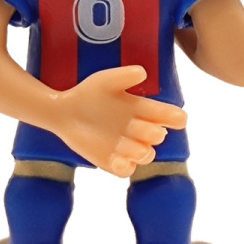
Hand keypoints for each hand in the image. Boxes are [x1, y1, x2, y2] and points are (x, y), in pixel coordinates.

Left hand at [53, 65, 186, 177]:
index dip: (175, 117)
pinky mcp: (112, 161)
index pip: (168, 116)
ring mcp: (127, 147)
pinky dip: (125, 167)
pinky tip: (116, 160)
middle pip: (157, 137)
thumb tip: (143, 73)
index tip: (178, 118)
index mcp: (143, 109)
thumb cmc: (88, 93)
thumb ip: (123, 76)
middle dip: (154, 134)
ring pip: (145, 156)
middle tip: (147, 129)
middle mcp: (139, 130)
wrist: (65, 112)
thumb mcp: (105, 80)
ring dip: (142, 153)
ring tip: (135, 149)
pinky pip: (126, 170)